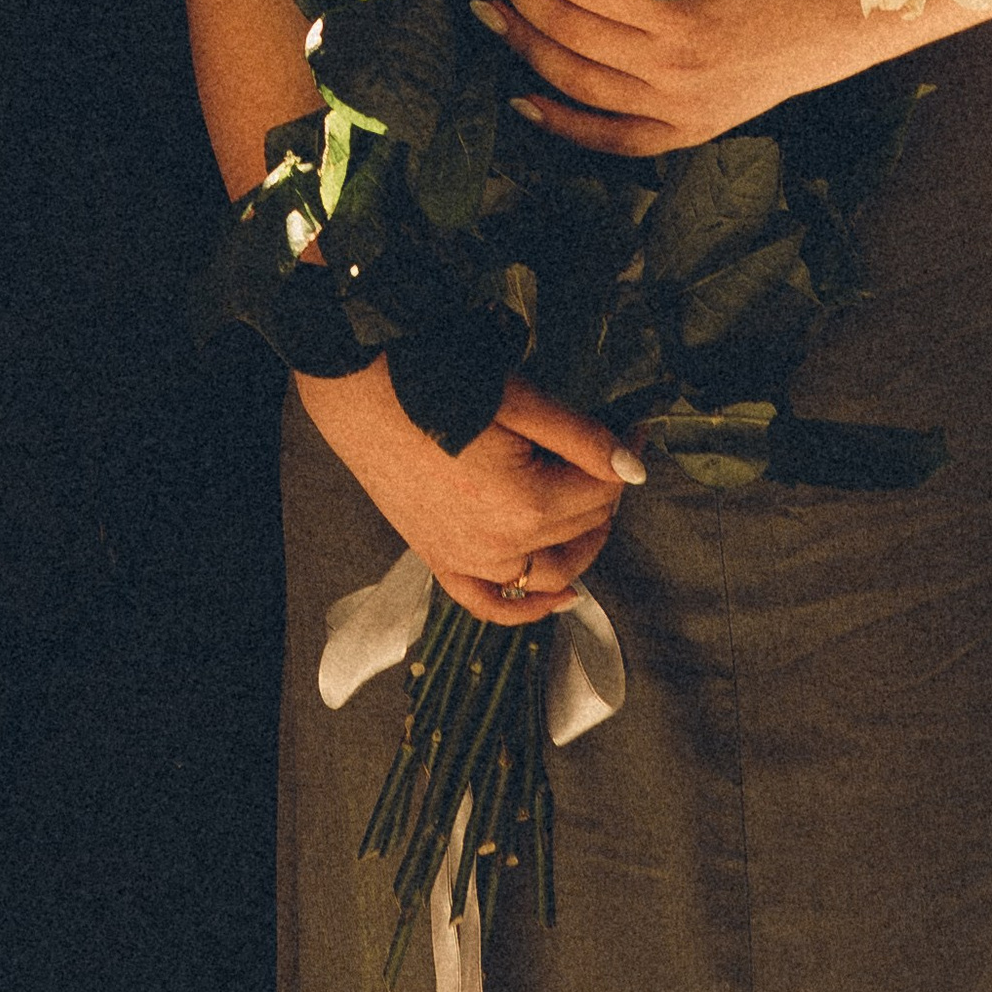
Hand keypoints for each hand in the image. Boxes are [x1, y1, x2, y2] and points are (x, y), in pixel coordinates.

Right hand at [300, 363, 642, 627]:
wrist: (356, 390)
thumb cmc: (436, 382)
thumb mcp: (519, 400)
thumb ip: (581, 438)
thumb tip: (635, 468)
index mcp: (526, 504)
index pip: (602, 491)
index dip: (624, 456)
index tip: (634, 426)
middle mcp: (501, 547)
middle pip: (581, 528)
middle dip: (604, 491)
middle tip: (609, 451)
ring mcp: (467, 560)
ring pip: (548, 574)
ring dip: (581, 547)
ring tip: (596, 511)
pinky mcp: (438, 559)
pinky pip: (489, 603)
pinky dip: (526, 609)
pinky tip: (558, 599)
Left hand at [472, 0, 888, 154]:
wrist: (851, 25)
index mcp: (683, 13)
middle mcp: (673, 68)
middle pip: (569, 31)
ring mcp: (680, 107)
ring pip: (578, 83)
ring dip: (524, 47)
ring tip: (486, 10)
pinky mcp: (691, 131)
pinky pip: (615, 140)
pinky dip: (565, 126)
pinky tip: (522, 103)